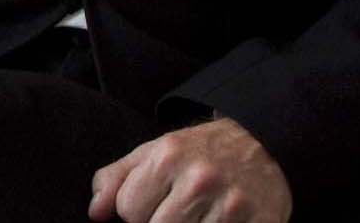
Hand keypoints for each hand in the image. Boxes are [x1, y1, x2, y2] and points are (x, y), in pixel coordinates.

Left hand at [89, 118, 289, 222]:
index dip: (135, 212)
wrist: (263, 144)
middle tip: (175, 211)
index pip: (128, 210)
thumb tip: (96, 213)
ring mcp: (232, 205)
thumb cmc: (199, 152)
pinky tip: (216, 221)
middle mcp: (200, 179)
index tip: (153, 202)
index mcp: (168, 157)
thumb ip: (116, 179)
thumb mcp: (153, 153)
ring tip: (196, 215)